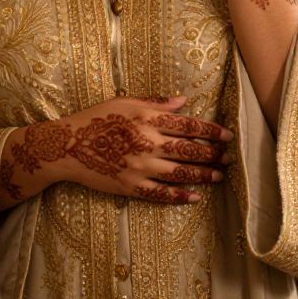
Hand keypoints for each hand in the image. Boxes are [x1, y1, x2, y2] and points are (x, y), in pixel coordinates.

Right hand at [0, 95, 231, 208]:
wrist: (68, 146)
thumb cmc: (96, 118)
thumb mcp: (125, 102)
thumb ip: (155, 102)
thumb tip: (182, 100)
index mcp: (146, 119)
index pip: (188, 125)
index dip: (211, 131)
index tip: (227, 135)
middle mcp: (147, 143)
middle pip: (189, 150)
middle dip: (213, 154)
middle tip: (229, 157)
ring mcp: (140, 167)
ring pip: (180, 173)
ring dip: (203, 175)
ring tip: (218, 176)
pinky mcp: (131, 186)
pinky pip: (160, 194)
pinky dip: (179, 196)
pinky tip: (194, 197)